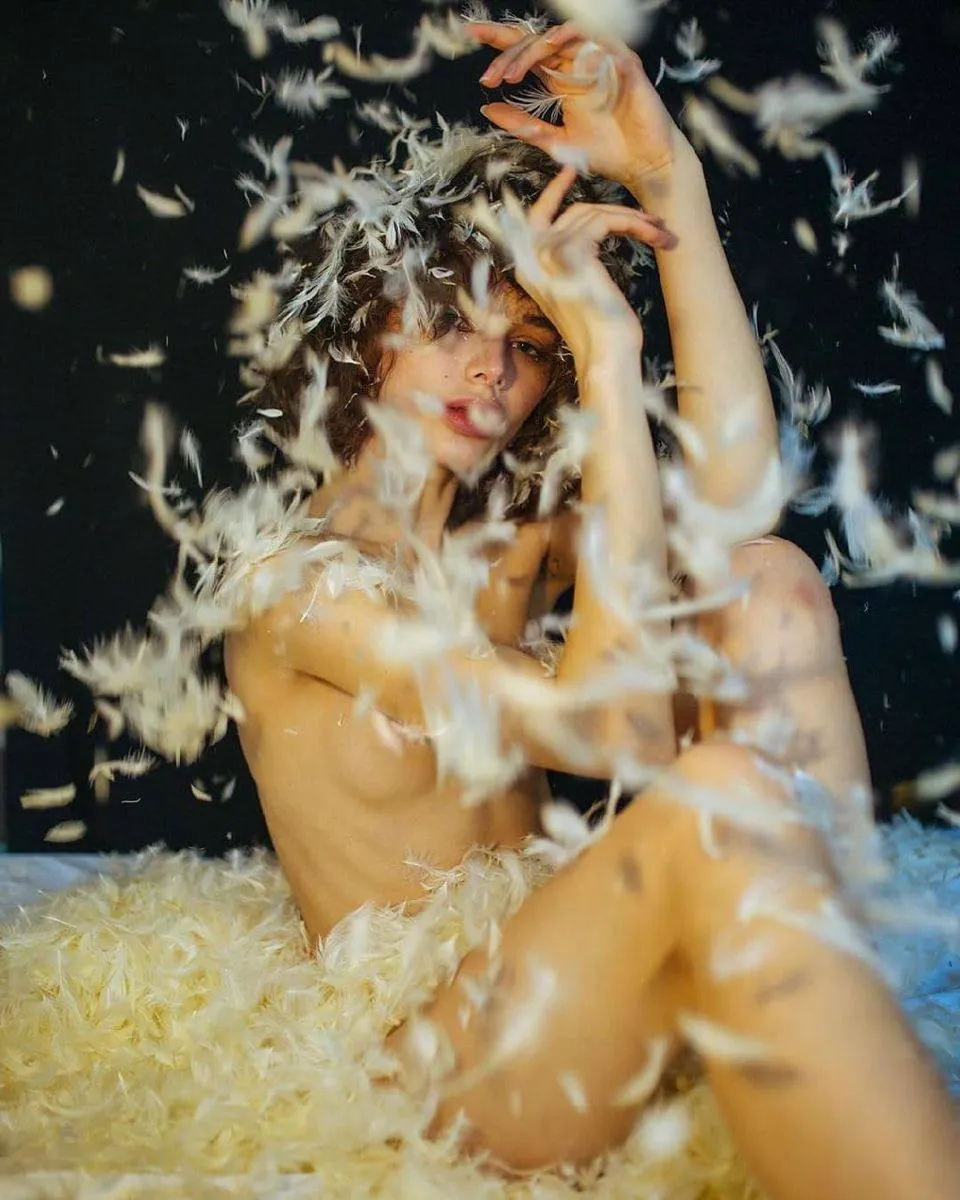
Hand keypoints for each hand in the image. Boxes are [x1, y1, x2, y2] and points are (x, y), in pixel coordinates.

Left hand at [465, 20, 684, 190]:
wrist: (644, 167)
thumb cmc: (607, 154)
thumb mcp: (555, 142)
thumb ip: (523, 125)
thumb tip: (488, 107)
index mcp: (563, 78)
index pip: (529, 50)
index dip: (501, 41)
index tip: (472, 36)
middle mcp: (581, 63)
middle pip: (539, 39)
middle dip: (509, 51)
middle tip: (490, 76)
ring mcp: (603, 59)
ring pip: (563, 35)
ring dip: (534, 50)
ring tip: (512, 74)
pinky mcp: (624, 63)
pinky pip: (598, 44)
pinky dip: (575, 48)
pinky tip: (554, 63)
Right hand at [512, 165, 668, 360]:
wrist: (605, 357)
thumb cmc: (601, 333)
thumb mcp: (582, 292)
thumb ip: (575, 263)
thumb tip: (591, 232)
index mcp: (529, 270)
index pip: (536, 219)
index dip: (553, 193)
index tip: (572, 171)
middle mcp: (531, 260)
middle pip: (573, 212)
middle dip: (616, 211)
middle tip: (650, 220)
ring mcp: (547, 255)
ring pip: (593, 213)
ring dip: (633, 220)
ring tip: (660, 233)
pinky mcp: (571, 253)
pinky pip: (605, 221)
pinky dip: (633, 224)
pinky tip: (653, 235)